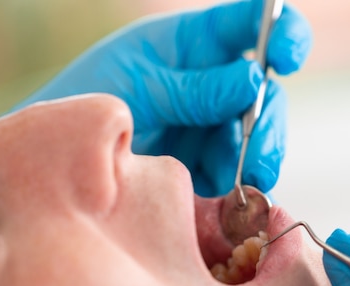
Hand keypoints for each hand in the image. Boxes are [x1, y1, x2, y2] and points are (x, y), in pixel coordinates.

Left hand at [13, 0, 311, 196]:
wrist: (63, 157)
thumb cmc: (88, 100)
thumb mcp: (138, 87)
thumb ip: (194, 89)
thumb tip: (252, 81)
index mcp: (194, 44)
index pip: (249, 26)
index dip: (281, 32)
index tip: (287, 55)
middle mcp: (212, 82)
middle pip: (264, 91)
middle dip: (269, 120)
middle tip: (259, 148)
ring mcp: (212, 123)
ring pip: (259, 135)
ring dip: (259, 156)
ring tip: (245, 177)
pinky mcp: (207, 161)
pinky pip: (238, 171)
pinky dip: (239, 184)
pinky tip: (229, 194)